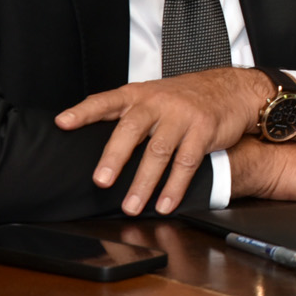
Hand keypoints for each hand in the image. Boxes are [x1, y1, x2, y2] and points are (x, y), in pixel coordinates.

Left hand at [55, 67, 279, 215]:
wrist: (233, 88)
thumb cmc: (186, 98)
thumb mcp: (154, 97)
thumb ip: (127, 114)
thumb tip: (90, 141)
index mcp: (140, 95)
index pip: (106, 100)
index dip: (84, 111)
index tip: (63, 123)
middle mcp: (159, 102)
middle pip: (132, 129)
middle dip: (115, 157)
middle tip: (101, 181)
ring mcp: (183, 115)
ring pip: (159, 151)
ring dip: (144, 183)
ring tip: (132, 207)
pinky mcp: (204, 129)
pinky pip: (187, 162)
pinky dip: (175, 186)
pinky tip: (165, 203)